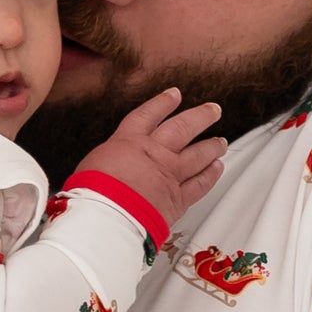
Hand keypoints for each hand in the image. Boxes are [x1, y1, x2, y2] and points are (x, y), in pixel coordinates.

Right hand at [74, 86, 226, 230]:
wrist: (107, 216)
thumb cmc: (91, 194)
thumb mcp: (91, 167)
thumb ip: (107, 163)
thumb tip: (100, 170)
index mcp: (128, 142)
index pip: (149, 115)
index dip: (163, 103)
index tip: (174, 95)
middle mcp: (153, 154)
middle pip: (183, 128)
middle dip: (200, 117)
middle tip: (213, 110)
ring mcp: (169, 175)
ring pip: (198, 154)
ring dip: (212, 146)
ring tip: (221, 141)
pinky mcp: (178, 199)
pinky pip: (200, 184)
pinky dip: (211, 175)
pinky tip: (217, 168)